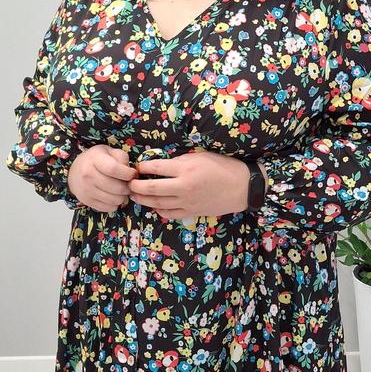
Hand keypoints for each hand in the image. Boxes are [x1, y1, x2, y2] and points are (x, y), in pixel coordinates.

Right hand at [67, 146, 137, 212]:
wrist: (74, 171)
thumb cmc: (96, 160)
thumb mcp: (108, 151)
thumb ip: (122, 157)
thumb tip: (130, 173)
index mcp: (95, 159)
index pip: (114, 169)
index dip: (128, 174)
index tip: (132, 174)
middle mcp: (88, 175)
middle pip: (117, 187)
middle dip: (128, 187)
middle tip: (128, 184)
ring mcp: (86, 190)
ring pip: (115, 200)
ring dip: (122, 196)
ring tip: (120, 190)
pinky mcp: (87, 201)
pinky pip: (109, 208)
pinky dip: (114, 204)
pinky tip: (112, 196)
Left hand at [128, 150, 252, 219]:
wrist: (241, 187)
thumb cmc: (222, 167)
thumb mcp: (200, 156)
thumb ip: (180, 160)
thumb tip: (160, 164)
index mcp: (185, 169)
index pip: (155, 168)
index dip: (142, 168)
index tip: (137, 167)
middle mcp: (183, 187)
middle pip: (150, 189)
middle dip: (136, 187)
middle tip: (129, 184)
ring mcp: (186, 202)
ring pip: (157, 204)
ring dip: (143, 200)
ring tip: (135, 196)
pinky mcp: (191, 212)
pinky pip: (169, 214)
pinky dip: (159, 211)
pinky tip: (155, 206)